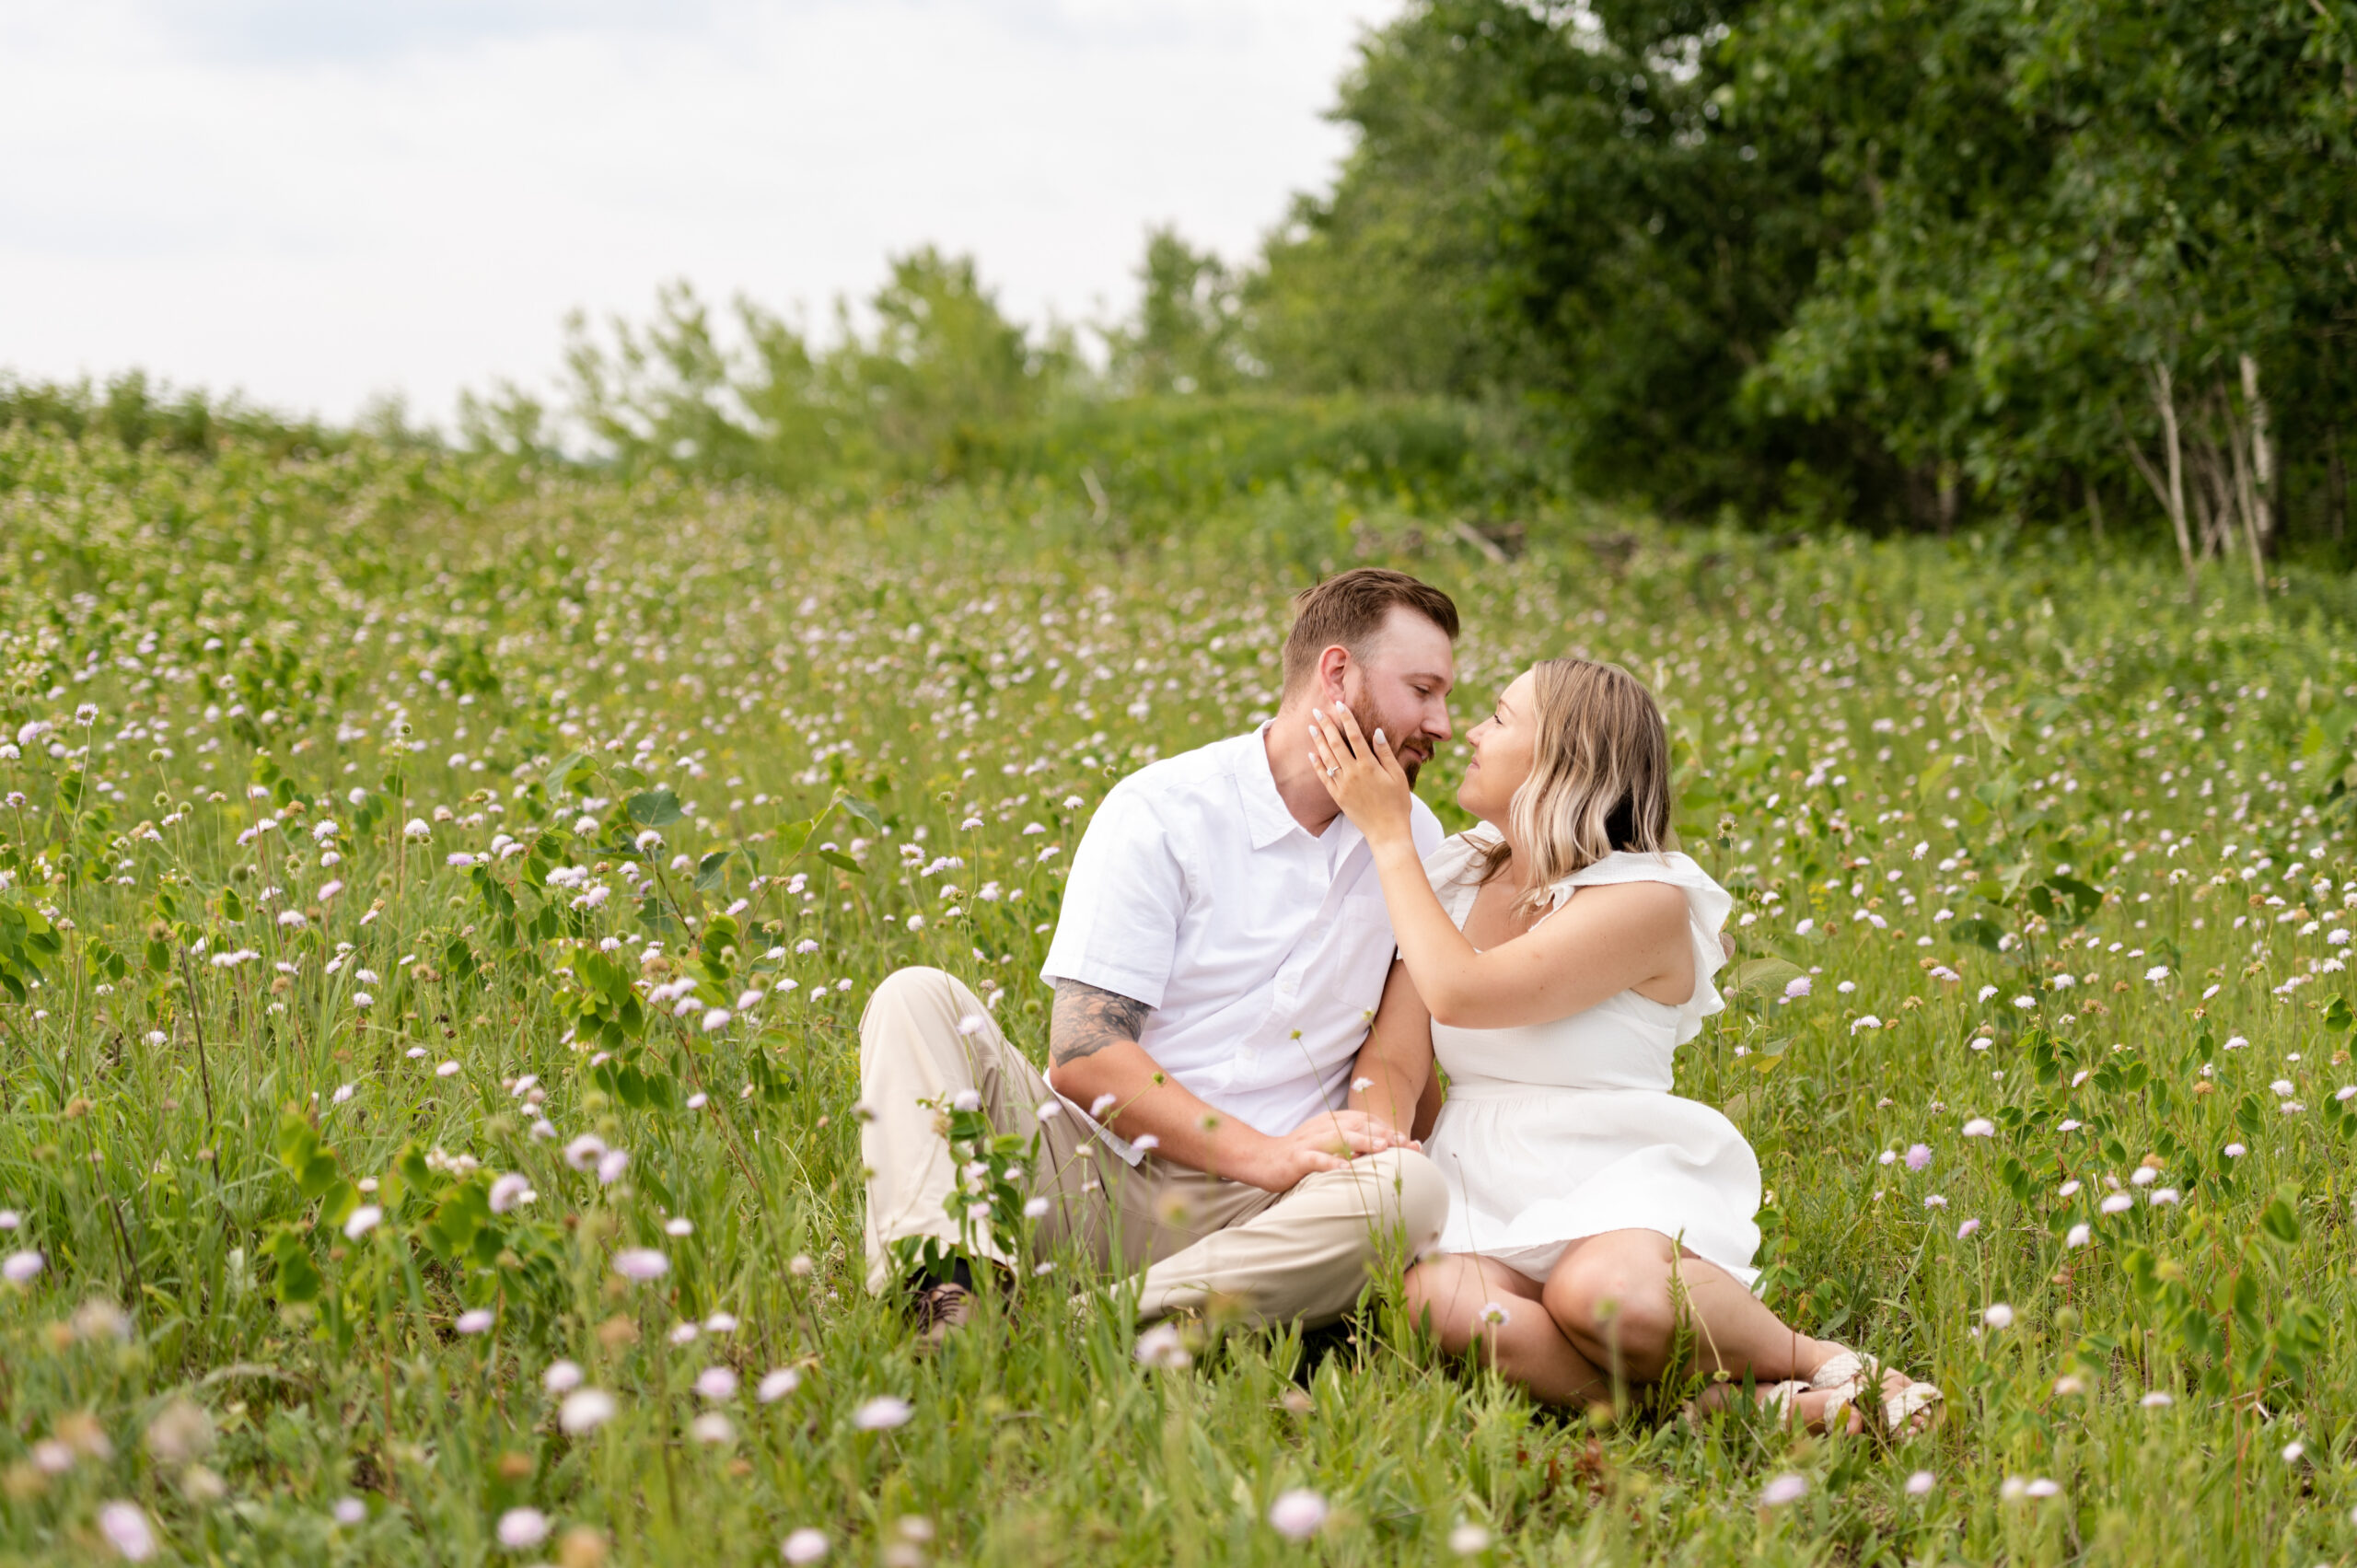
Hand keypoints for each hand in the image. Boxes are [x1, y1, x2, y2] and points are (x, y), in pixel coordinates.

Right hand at [1239, 1109, 1419, 1192]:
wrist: (1263, 1158)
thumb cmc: (1301, 1154)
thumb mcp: (1329, 1143)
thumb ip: (1353, 1144)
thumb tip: (1384, 1151)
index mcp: (1334, 1122)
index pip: (1366, 1122)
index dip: (1389, 1131)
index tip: (1411, 1143)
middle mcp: (1325, 1128)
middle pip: (1358, 1127)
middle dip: (1383, 1134)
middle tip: (1406, 1145)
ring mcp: (1311, 1141)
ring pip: (1339, 1138)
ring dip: (1362, 1142)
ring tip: (1381, 1148)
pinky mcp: (1297, 1158)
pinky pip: (1316, 1159)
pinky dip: (1331, 1163)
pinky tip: (1346, 1170)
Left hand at [1307, 705, 1415, 846]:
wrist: (1387, 832)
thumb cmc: (1397, 803)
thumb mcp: (1397, 776)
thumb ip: (1385, 753)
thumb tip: (1376, 732)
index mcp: (1369, 766)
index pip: (1355, 736)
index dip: (1346, 719)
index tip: (1339, 705)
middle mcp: (1353, 773)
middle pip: (1336, 743)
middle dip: (1326, 725)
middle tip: (1317, 711)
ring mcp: (1343, 785)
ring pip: (1327, 758)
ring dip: (1318, 741)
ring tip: (1311, 727)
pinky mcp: (1337, 796)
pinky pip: (1324, 777)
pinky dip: (1317, 765)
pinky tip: (1312, 754)